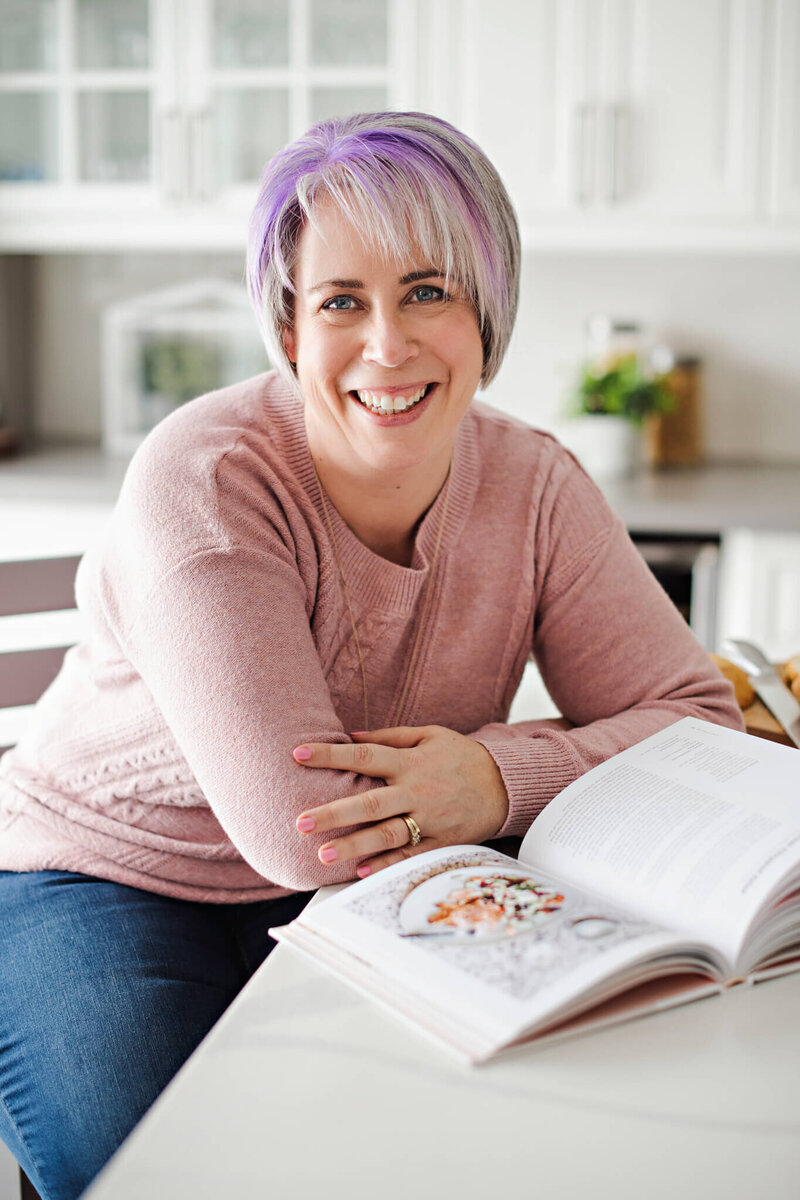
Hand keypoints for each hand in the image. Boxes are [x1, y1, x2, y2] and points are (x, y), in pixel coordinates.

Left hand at [292, 725, 508, 875]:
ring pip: (387, 834)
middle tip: (301, 822)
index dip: (330, 754)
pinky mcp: (441, 840)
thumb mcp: (429, 735)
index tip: (298, 755)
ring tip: (323, 854)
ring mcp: (429, 818)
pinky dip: (387, 863)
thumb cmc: (462, 757)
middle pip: (369, 802)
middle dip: (333, 812)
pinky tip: (361, 871)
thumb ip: (390, 736)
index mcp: (410, 761)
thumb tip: (351, 736)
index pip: (363, 755)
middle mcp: (416, 790)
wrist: (506, 783)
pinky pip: (411, 854)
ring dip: (354, 845)